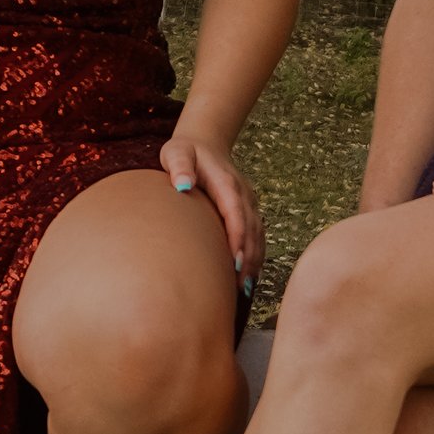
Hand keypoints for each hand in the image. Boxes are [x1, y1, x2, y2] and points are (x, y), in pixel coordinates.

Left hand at [161, 126, 261, 288]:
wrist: (205, 144)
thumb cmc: (185, 151)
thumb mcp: (176, 152)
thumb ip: (179, 165)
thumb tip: (183, 185)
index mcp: (227, 182)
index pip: (236, 212)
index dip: (238, 237)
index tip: (235, 261)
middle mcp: (243, 194)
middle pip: (251, 229)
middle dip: (247, 258)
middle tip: (239, 286)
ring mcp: (249, 203)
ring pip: (257, 236)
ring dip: (254, 261)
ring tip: (244, 290)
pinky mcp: (248, 212)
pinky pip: (257, 236)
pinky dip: (255, 257)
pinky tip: (248, 278)